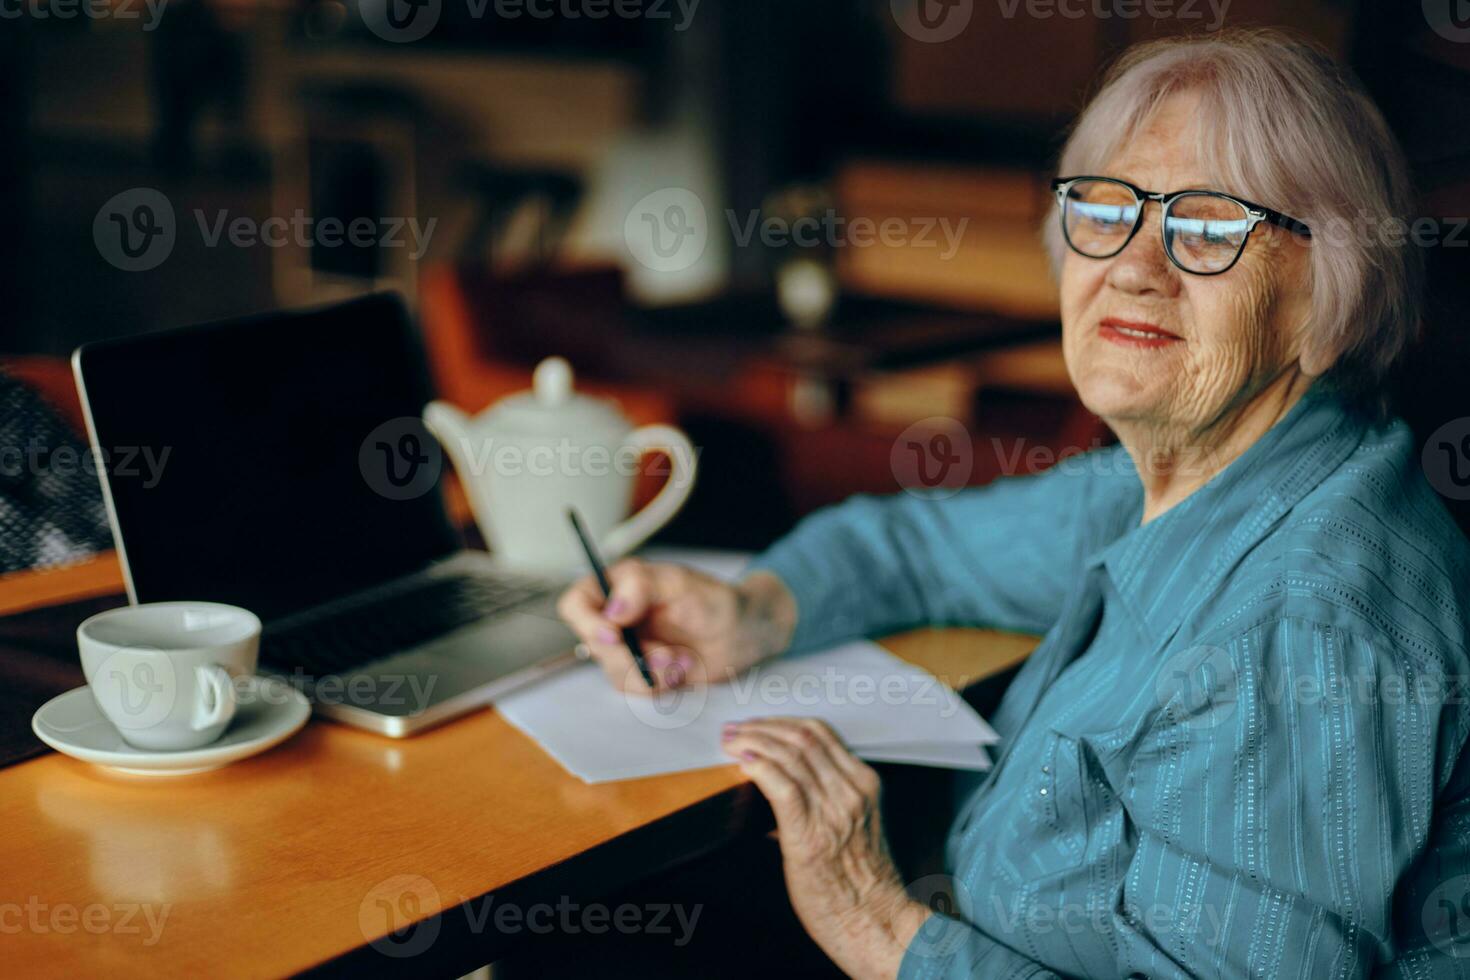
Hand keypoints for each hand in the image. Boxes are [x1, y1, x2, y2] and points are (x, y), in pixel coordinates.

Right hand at [556, 559, 795, 694]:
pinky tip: (683, 667)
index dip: (587, 622)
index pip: (576, 604)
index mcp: (618, 586)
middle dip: (632, 656)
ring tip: (682, 658)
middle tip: (666, 654)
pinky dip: (661, 682)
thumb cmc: (715, 599)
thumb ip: (641, 586)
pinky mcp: (643, 672)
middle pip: (594, 646)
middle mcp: (616, 617)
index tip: (614, 635)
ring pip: (614, 672)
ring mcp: (628, 647)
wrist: (744, 632)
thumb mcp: (679, 582)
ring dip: (652, 671)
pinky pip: (636, 688)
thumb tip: (611, 610)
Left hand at [721, 717, 930, 979]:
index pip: (821, 733)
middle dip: (762, 727)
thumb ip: (826, 799)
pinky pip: (781, 785)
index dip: (782, 722)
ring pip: (790, 754)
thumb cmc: (860, 880)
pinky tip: (742, 763)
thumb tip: (778, 784)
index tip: (757, 723)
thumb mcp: (854, 824)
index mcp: (864, 783)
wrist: (874, 920)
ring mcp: (833, 810)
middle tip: (734, 729)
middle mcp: (851, 790)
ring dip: (752, 741)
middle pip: (802, 737)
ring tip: (729, 741)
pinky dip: (758, 766)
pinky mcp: (810, 834)